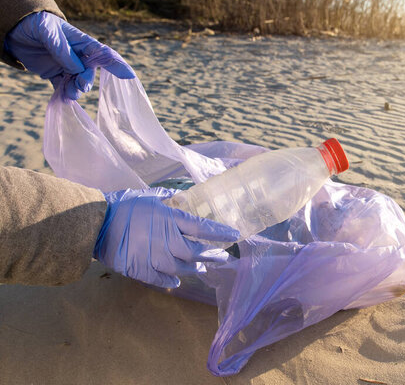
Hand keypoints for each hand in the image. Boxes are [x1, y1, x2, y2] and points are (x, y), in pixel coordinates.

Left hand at [4, 11, 134, 99]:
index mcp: (82, 43)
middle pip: (90, 73)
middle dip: (86, 82)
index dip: (117, 65)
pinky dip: (64, 96)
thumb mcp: (48, 32)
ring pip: (78, 83)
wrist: (16, 30)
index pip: (103, 54)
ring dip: (75, 91)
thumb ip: (63, 50)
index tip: (129, 76)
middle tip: (78, 85)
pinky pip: (63, 88)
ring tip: (68, 95)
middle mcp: (78, 57)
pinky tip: (63, 101)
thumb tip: (78, 69)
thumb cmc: (36, 25)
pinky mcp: (55, 76)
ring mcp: (67, 67)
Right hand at [94, 187, 239, 288]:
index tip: (235, 235)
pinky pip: (160, 279)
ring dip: (194, 269)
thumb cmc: (122, 204)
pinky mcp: (140, 269)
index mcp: (170, 219)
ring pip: (181, 268)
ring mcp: (153, 257)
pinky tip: (176, 283)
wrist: (94, 221)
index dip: (220, 232)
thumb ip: (168, 199)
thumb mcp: (149, 196)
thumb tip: (183, 197)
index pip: (202, 227)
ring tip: (202, 268)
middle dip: (212, 254)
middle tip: (223, 256)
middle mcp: (166, 239)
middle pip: (196, 251)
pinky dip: (170, 282)